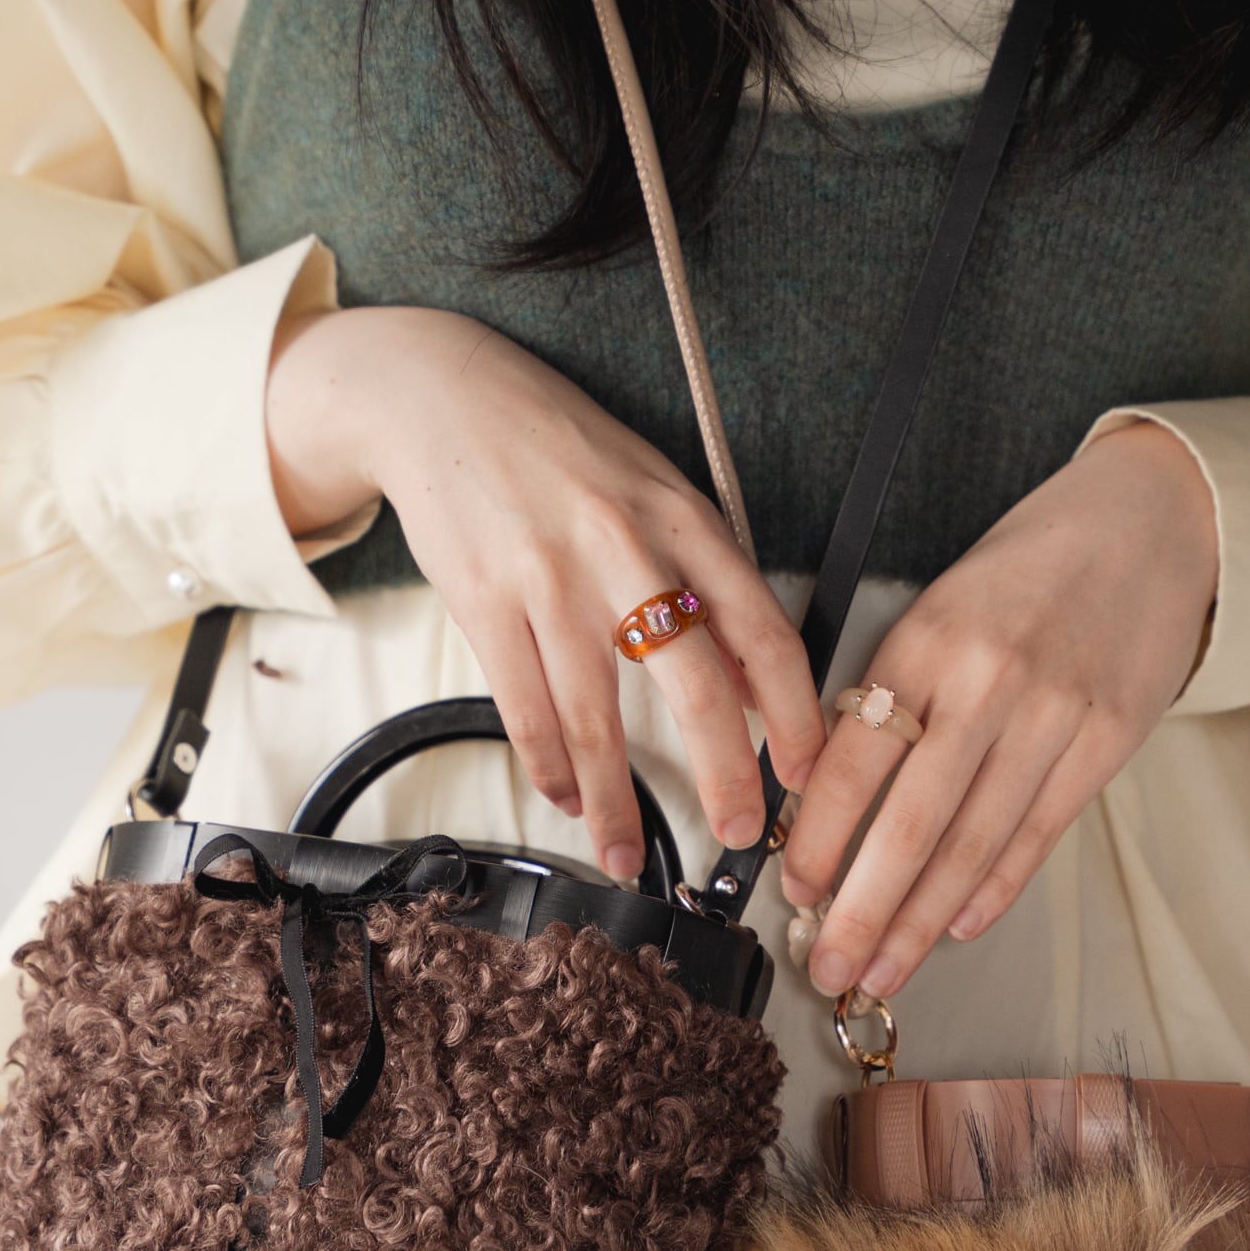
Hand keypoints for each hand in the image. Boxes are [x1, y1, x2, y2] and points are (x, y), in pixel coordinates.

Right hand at [266, 305, 824, 876]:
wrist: (444, 397)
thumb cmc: (561, 451)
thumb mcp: (657, 494)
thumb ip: (708, 583)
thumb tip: (758, 687)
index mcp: (685, 518)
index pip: (763, 630)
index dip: (796, 713)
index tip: (805, 773)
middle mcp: (625, 548)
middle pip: (693, 685)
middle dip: (724, 775)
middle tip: (738, 832)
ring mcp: (550, 577)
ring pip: (596, 719)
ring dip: (614, 803)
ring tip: (627, 852)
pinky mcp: (483, 601)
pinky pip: (526, 710)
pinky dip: (549, 767)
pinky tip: (565, 795)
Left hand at [777, 420, 1218, 999]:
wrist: (1148, 523)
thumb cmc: (1030, 567)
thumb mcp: (942, 605)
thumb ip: (895, 690)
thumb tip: (830, 793)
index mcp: (926, 642)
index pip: (854, 763)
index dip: (818, 840)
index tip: (793, 892)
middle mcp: (988, 682)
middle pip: (909, 826)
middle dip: (860, 912)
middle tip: (827, 968)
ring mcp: (1053, 716)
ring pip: (972, 846)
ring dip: (920, 923)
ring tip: (882, 971)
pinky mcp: (1108, 741)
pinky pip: (1038, 834)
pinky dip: (993, 889)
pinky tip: (958, 928)